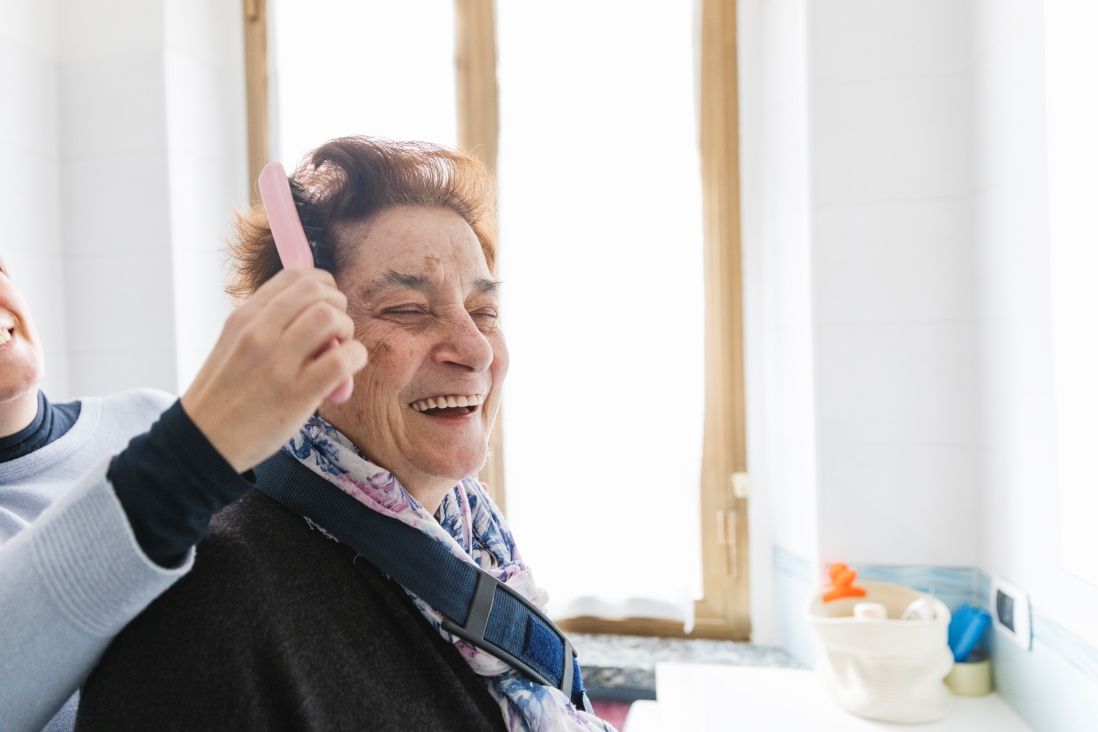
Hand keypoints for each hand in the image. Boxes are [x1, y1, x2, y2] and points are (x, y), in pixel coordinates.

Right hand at [181, 268, 367, 471]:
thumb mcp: (233, 346)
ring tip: (338, 350)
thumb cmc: (224, 395)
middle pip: (316, 291)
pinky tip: (346, 371)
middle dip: (338, 305)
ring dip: (347, 329)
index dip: (322, 285)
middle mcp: (259, 334)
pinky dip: (354, 358)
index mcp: (243, 318)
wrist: (204, 443)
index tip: (325, 304)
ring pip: (330, 317)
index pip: (294, 276)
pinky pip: (342, 359)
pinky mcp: (296, 395)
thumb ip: (268, 325)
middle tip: (335, 332)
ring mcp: (277, 364)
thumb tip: (315, 314)